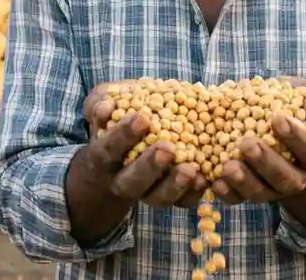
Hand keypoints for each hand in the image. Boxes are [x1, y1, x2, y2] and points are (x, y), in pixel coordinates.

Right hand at [81, 82, 208, 208]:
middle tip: (167, 149)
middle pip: (131, 183)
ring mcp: (147, 191)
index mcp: (103, 157)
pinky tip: (204, 179)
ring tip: (190, 170)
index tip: (141, 119)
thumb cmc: (120, 117)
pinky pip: (182, 202)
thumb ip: (100, 102)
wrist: (133, 141)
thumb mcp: (104, 103)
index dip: (122, 137)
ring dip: (174, 186)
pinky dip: (193, 193)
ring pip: (157, 198)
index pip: (108, 149)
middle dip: (148, 167)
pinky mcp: (171, 197)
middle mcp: (122, 180)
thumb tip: (105, 108)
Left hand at [211, 79, 305, 204]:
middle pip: (284, 178)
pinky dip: (226, 193)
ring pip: (260, 192)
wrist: (279, 124)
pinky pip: (238, 198)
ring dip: (243, 181)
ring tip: (227, 167)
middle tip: (247, 143)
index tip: (278, 118)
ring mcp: (271, 188)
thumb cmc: (297, 107)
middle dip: (265, 162)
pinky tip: (215, 182)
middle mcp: (295, 177)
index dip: (297, 137)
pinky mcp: (248, 192)